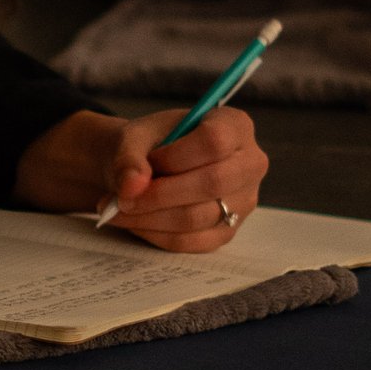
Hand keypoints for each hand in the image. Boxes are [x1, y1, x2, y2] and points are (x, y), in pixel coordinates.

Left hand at [13, 102, 268, 249]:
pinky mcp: (224, 233)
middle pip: (215, 185)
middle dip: (160, 194)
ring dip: (153, 216)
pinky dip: (159, 235)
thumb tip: (132, 186)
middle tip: (123, 195)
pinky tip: (137, 223)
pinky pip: (195, 244)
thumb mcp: (121, 141)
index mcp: (234, 125)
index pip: (220, 139)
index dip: (179, 156)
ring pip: (201, 217)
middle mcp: (249, 163)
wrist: (126, 172)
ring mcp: (241, 203)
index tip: (148, 160)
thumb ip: (125, 157)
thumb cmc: (131, 147)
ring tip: (122, 206)